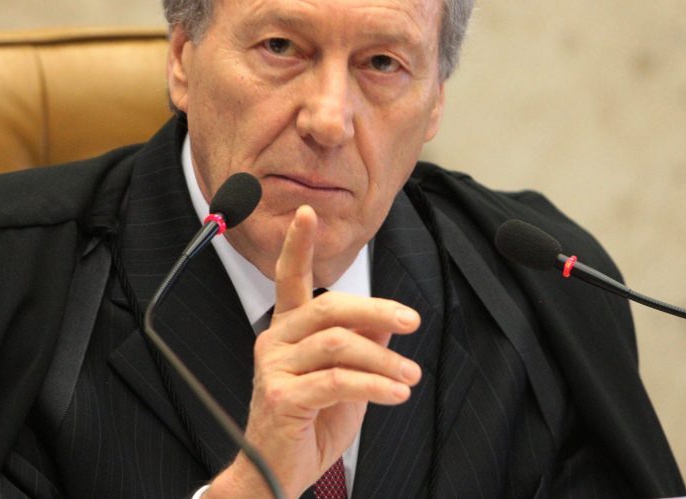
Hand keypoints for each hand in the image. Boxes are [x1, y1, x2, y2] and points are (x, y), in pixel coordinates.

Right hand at [208, 205, 421, 497]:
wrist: (277, 475)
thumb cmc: (312, 424)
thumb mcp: (346, 379)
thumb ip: (360, 344)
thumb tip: (386, 316)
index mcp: (288, 329)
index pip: (290, 277)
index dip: (299, 244)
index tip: (309, 212)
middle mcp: (275, 340)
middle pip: (329, 306)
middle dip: (376, 310)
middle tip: (411, 322)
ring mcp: (274, 367)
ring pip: (338, 343)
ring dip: (383, 358)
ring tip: (410, 376)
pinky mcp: (282, 397)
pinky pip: (336, 380)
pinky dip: (373, 385)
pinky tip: (396, 393)